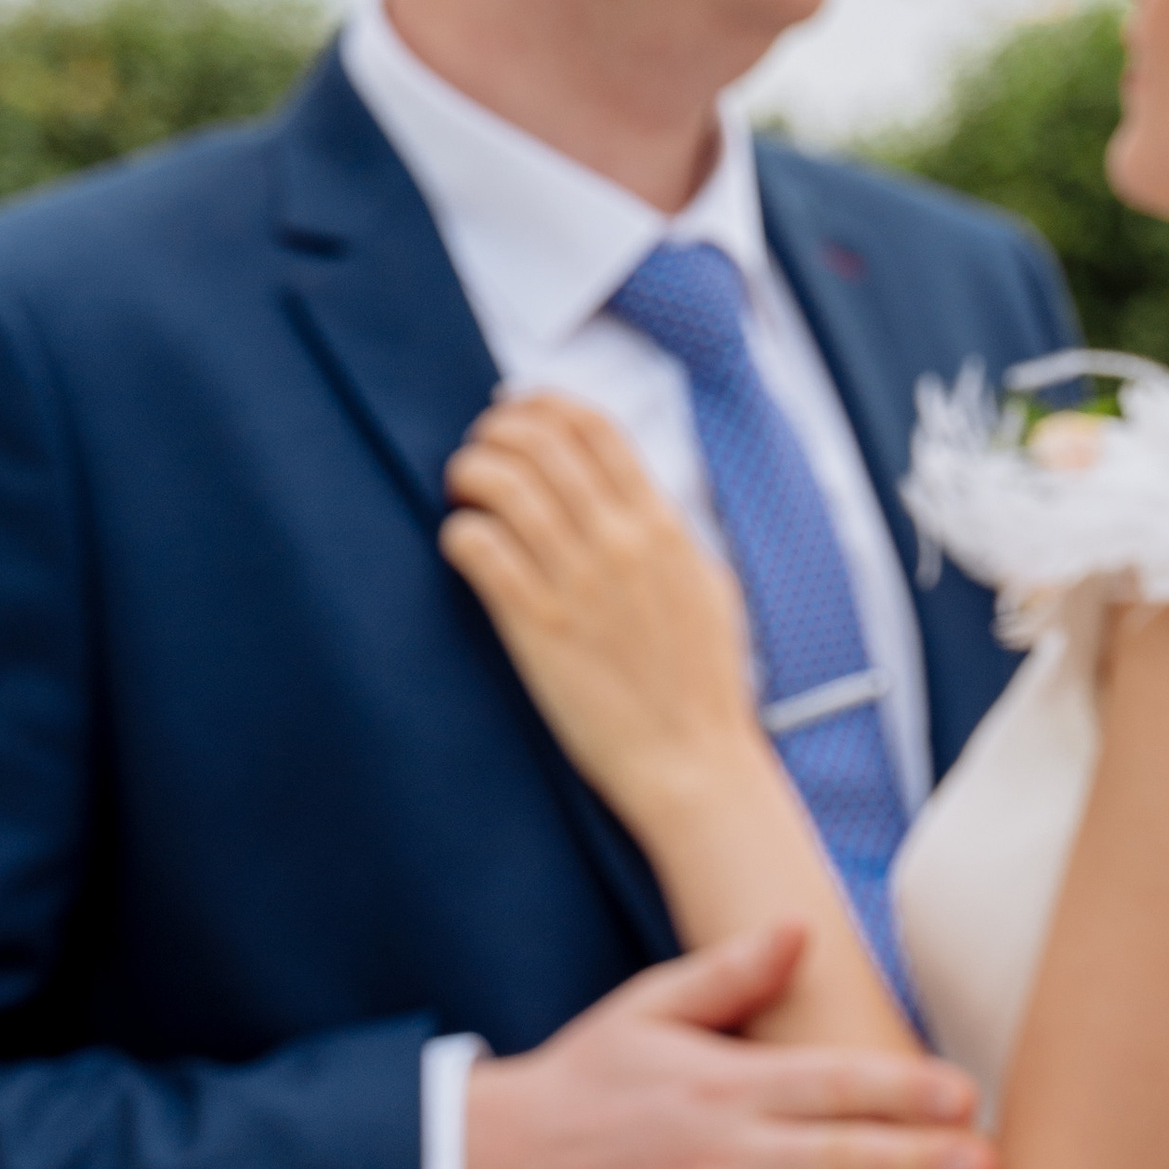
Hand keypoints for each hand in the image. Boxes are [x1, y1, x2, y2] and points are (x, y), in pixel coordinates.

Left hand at [442, 393, 753, 822]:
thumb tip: (637, 498)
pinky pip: (481, 549)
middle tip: (479, 454)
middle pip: (540, 442)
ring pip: (503, 484)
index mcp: (663, 525)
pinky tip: (464, 545)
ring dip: (470, 473)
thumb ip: (670, 535)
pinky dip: (460, 532)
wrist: (691, 762)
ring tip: (462, 492)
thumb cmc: (701, 683)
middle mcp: (620, 542)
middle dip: (495, 433)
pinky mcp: (537, 626)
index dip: (543, 406)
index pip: (595, 427)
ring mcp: (577, 582)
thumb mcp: (707, 587)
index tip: (517, 416)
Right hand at [463, 924, 994, 1168]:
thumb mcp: (644, 1011)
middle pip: (837, 1158)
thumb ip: (728, 974)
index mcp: (721, 1085)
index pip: (828, 1082)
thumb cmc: (581, 1085)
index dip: (900, 1089)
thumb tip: (800, 929)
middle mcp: (719, 1156)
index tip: (962, 1095)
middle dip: (920, 1163)